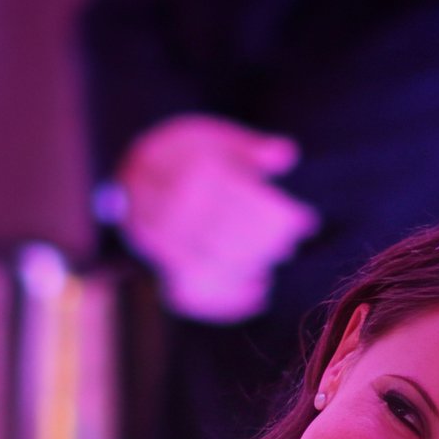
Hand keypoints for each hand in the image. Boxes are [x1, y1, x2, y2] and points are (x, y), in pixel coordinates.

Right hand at [115, 115, 318, 322]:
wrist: (131, 177)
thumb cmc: (185, 156)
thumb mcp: (216, 137)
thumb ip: (252, 149)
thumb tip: (287, 155)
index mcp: (191, 172)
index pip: (242, 200)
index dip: (280, 215)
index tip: (306, 222)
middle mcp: (171, 207)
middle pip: (228, 236)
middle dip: (267, 244)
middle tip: (289, 245)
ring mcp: (160, 242)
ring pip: (212, 267)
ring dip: (250, 270)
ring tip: (271, 269)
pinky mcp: (160, 268)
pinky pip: (194, 294)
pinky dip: (228, 301)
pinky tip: (258, 295)